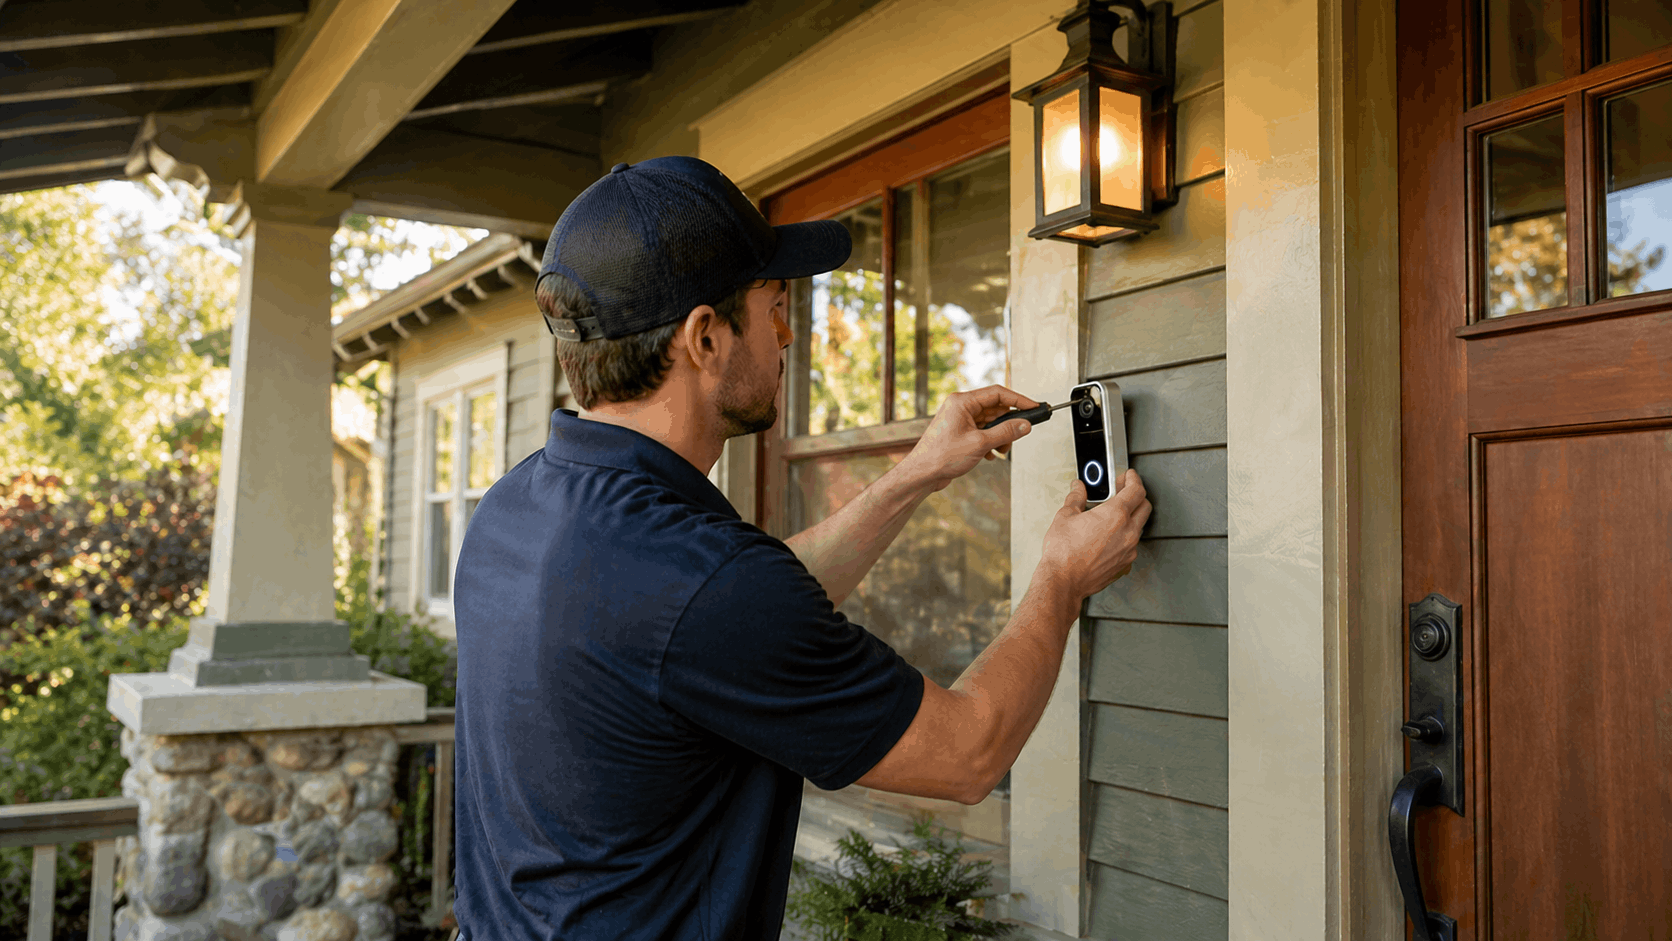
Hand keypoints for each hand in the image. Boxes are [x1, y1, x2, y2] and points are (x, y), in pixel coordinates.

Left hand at [898, 386, 1038, 492]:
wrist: (922, 474)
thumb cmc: (940, 456)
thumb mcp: (980, 443)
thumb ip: (1005, 432)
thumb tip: (1024, 425)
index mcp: (962, 402)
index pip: (997, 393)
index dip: (1018, 400)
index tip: (1034, 407)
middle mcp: (960, 407)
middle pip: (995, 408)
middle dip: (1008, 424)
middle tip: (1019, 434)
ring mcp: (960, 420)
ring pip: (990, 422)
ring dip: (1000, 436)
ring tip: (1000, 450)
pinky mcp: (961, 432)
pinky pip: (983, 431)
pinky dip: (990, 442)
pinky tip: (989, 455)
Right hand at [1037, 471, 1150, 601]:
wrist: (1063, 581)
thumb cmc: (1063, 553)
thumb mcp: (1065, 517)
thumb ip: (1076, 498)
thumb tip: (1078, 488)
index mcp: (1115, 514)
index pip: (1136, 489)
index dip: (1133, 479)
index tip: (1129, 476)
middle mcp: (1127, 531)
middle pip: (1145, 506)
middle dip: (1137, 496)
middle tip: (1123, 492)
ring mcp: (1129, 549)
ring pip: (1139, 526)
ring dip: (1131, 517)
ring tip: (1113, 515)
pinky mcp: (1125, 563)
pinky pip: (1131, 545)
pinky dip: (1125, 536)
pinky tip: (1110, 536)